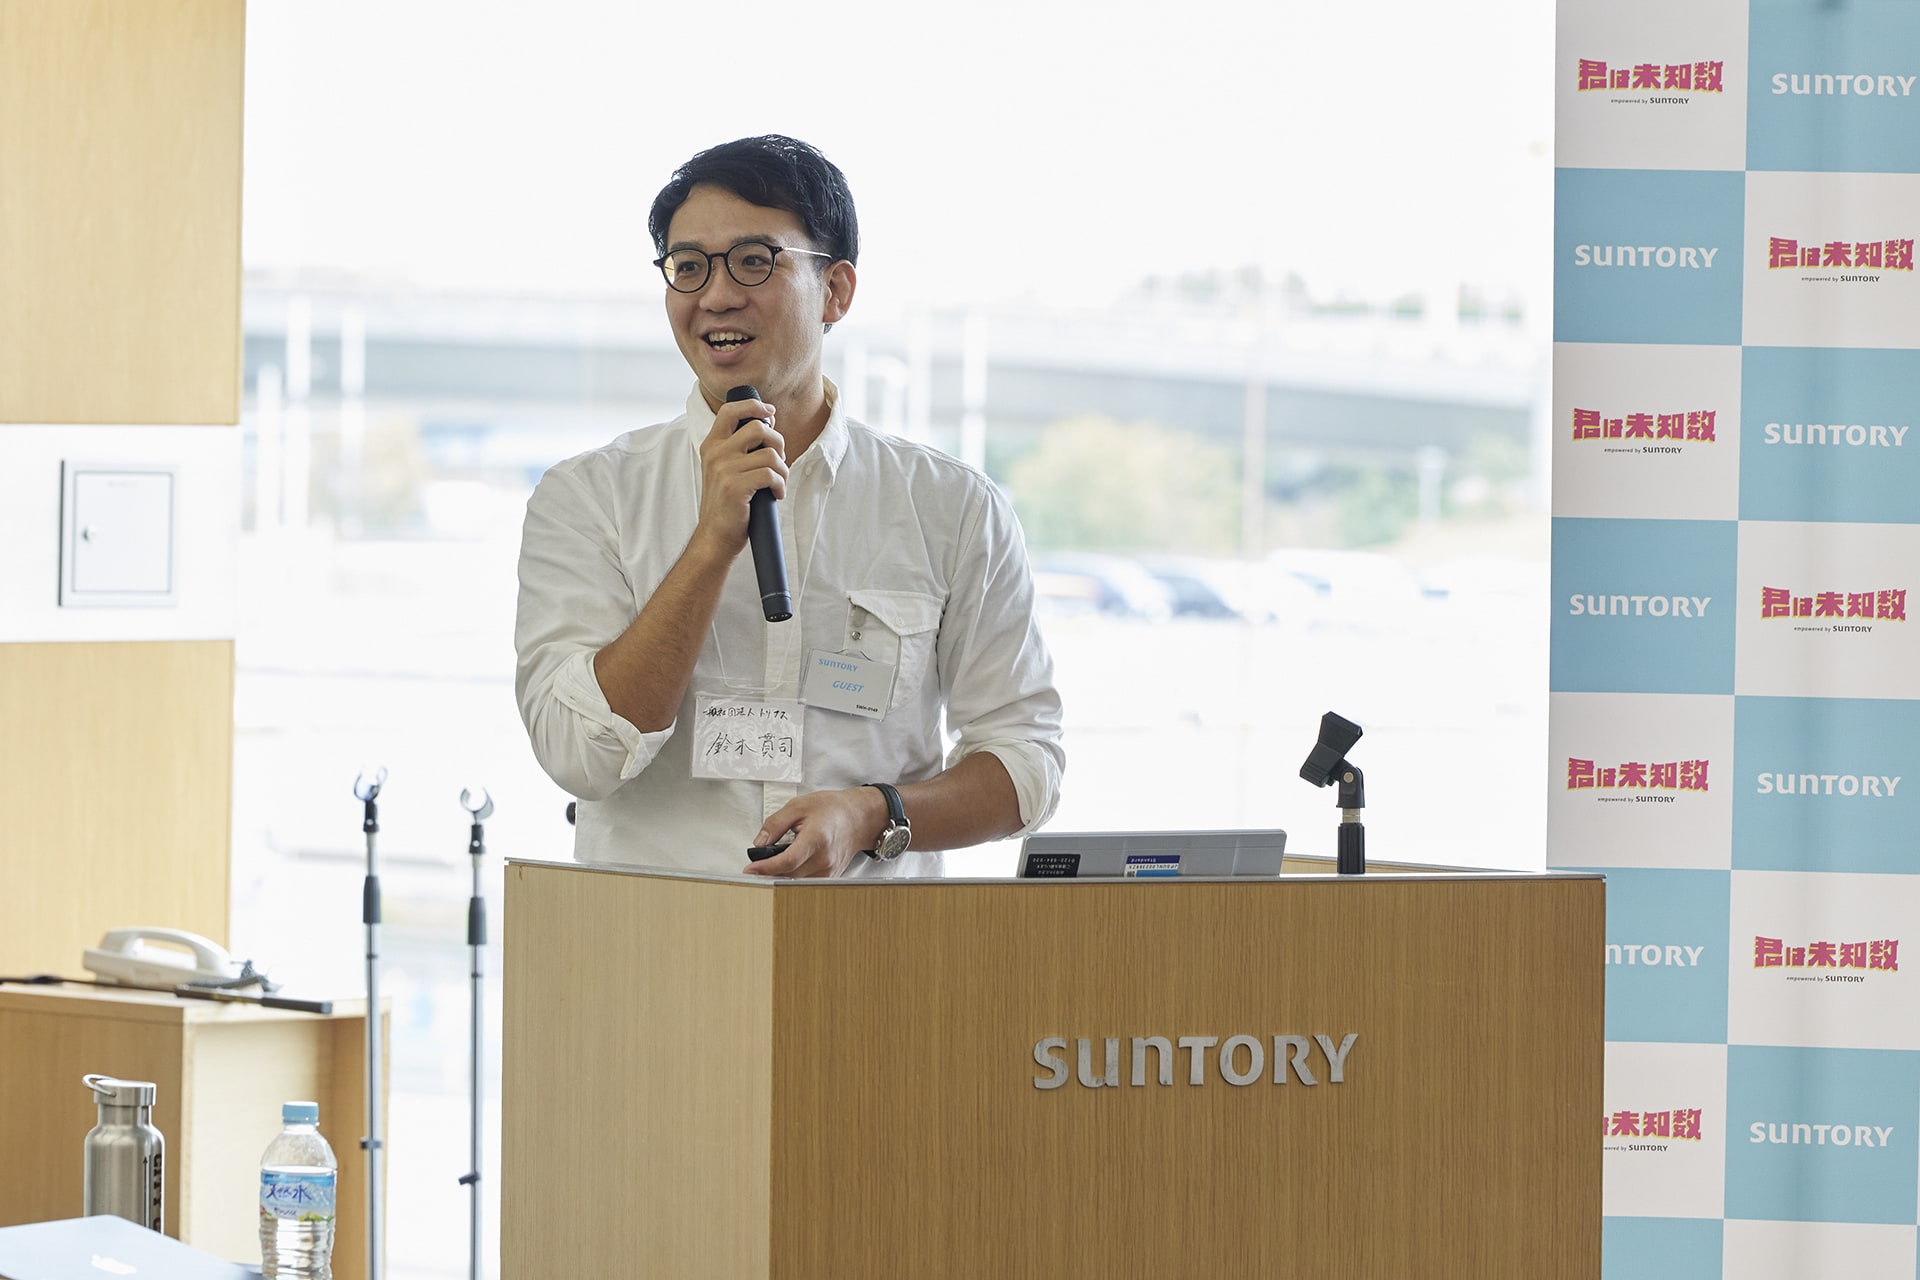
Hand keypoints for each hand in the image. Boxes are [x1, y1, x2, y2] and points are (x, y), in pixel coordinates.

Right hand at [692, 398, 786, 557]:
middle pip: (758, 428)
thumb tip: (768, 421)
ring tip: (778, 482)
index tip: (771, 413)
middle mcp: (715, 453)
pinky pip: (770, 474)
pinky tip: (776, 494)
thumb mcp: (726, 468)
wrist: (715, 535)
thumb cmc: (727, 502)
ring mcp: (724, 469)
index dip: (754, 406)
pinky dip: (780, 485)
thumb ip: (741, 446)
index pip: (731, 410)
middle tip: (779, 461)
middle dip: (778, 443)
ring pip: (770, 454)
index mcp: (712, 445)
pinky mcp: (735, 486)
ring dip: (782, 469)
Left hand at [742, 785, 887, 877]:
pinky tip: (788, 866)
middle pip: (789, 875)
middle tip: (755, 866)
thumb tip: (759, 843)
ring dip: (780, 876)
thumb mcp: (798, 806)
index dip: (766, 868)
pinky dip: (793, 877)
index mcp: (817, 838)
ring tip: (771, 864)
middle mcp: (825, 858)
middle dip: (769, 872)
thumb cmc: (832, 809)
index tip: (750, 869)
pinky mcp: (831, 876)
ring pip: (797, 882)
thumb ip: (775, 824)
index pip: (787, 861)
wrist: (859, 818)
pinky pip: (806, 882)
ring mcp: (829, 870)